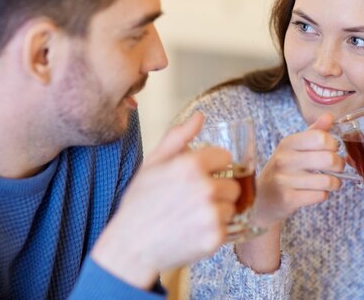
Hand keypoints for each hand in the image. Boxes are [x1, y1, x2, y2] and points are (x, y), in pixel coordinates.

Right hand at [91, 112, 239, 288]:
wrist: (131, 248)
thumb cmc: (139, 204)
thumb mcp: (152, 164)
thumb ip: (178, 137)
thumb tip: (199, 116)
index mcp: (190, 165)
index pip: (225, 157)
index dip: (213, 167)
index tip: (201, 176)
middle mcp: (204, 188)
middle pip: (232, 184)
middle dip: (218, 190)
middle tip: (194, 200)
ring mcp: (211, 214)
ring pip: (231, 206)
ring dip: (218, 211)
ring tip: (193, 217)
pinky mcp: (214, 238)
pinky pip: (227, 228)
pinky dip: (214, 231)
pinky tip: (193, 231)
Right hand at [253, 113, 343, 227]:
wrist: (261, 198)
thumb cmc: (283, 170)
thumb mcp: (294, 148)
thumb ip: (313, 132)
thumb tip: (329, 116)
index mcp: (288, 143)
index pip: (321, 138)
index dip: (334, 145)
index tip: (332, 150)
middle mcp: (284, 159)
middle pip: (329, 159)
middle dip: (339, 164)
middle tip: (336, 167)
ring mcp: (285, 180)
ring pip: (328, 180)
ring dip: (335, 183)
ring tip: (330, 182)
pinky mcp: (288, 199)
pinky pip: (320, 196)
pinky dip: (324, 195)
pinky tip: (316, 192)